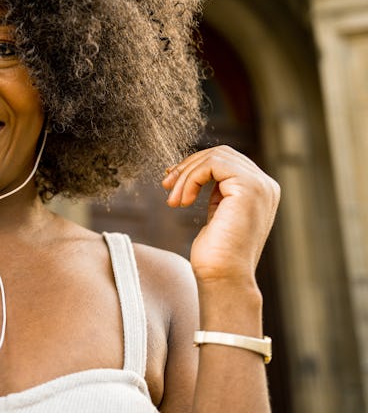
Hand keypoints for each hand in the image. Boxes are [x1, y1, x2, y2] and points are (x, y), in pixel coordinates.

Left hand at [162, 145, 278, 286]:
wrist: (223, 279)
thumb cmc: (215, 254)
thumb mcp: (217, 213)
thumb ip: (216, 190)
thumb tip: (192, 168)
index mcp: (259, 190)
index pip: (225, 160)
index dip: (194, 166)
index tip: (171, 181)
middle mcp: (265, 185)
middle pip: (220, 153)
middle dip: (188, 167)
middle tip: (166, 186)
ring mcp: (260, 186)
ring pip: (215, 157)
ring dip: (187, 175)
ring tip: (173, 200)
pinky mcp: (249, 188)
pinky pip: (213, 164)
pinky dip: (192, 178)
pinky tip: (183, 201)